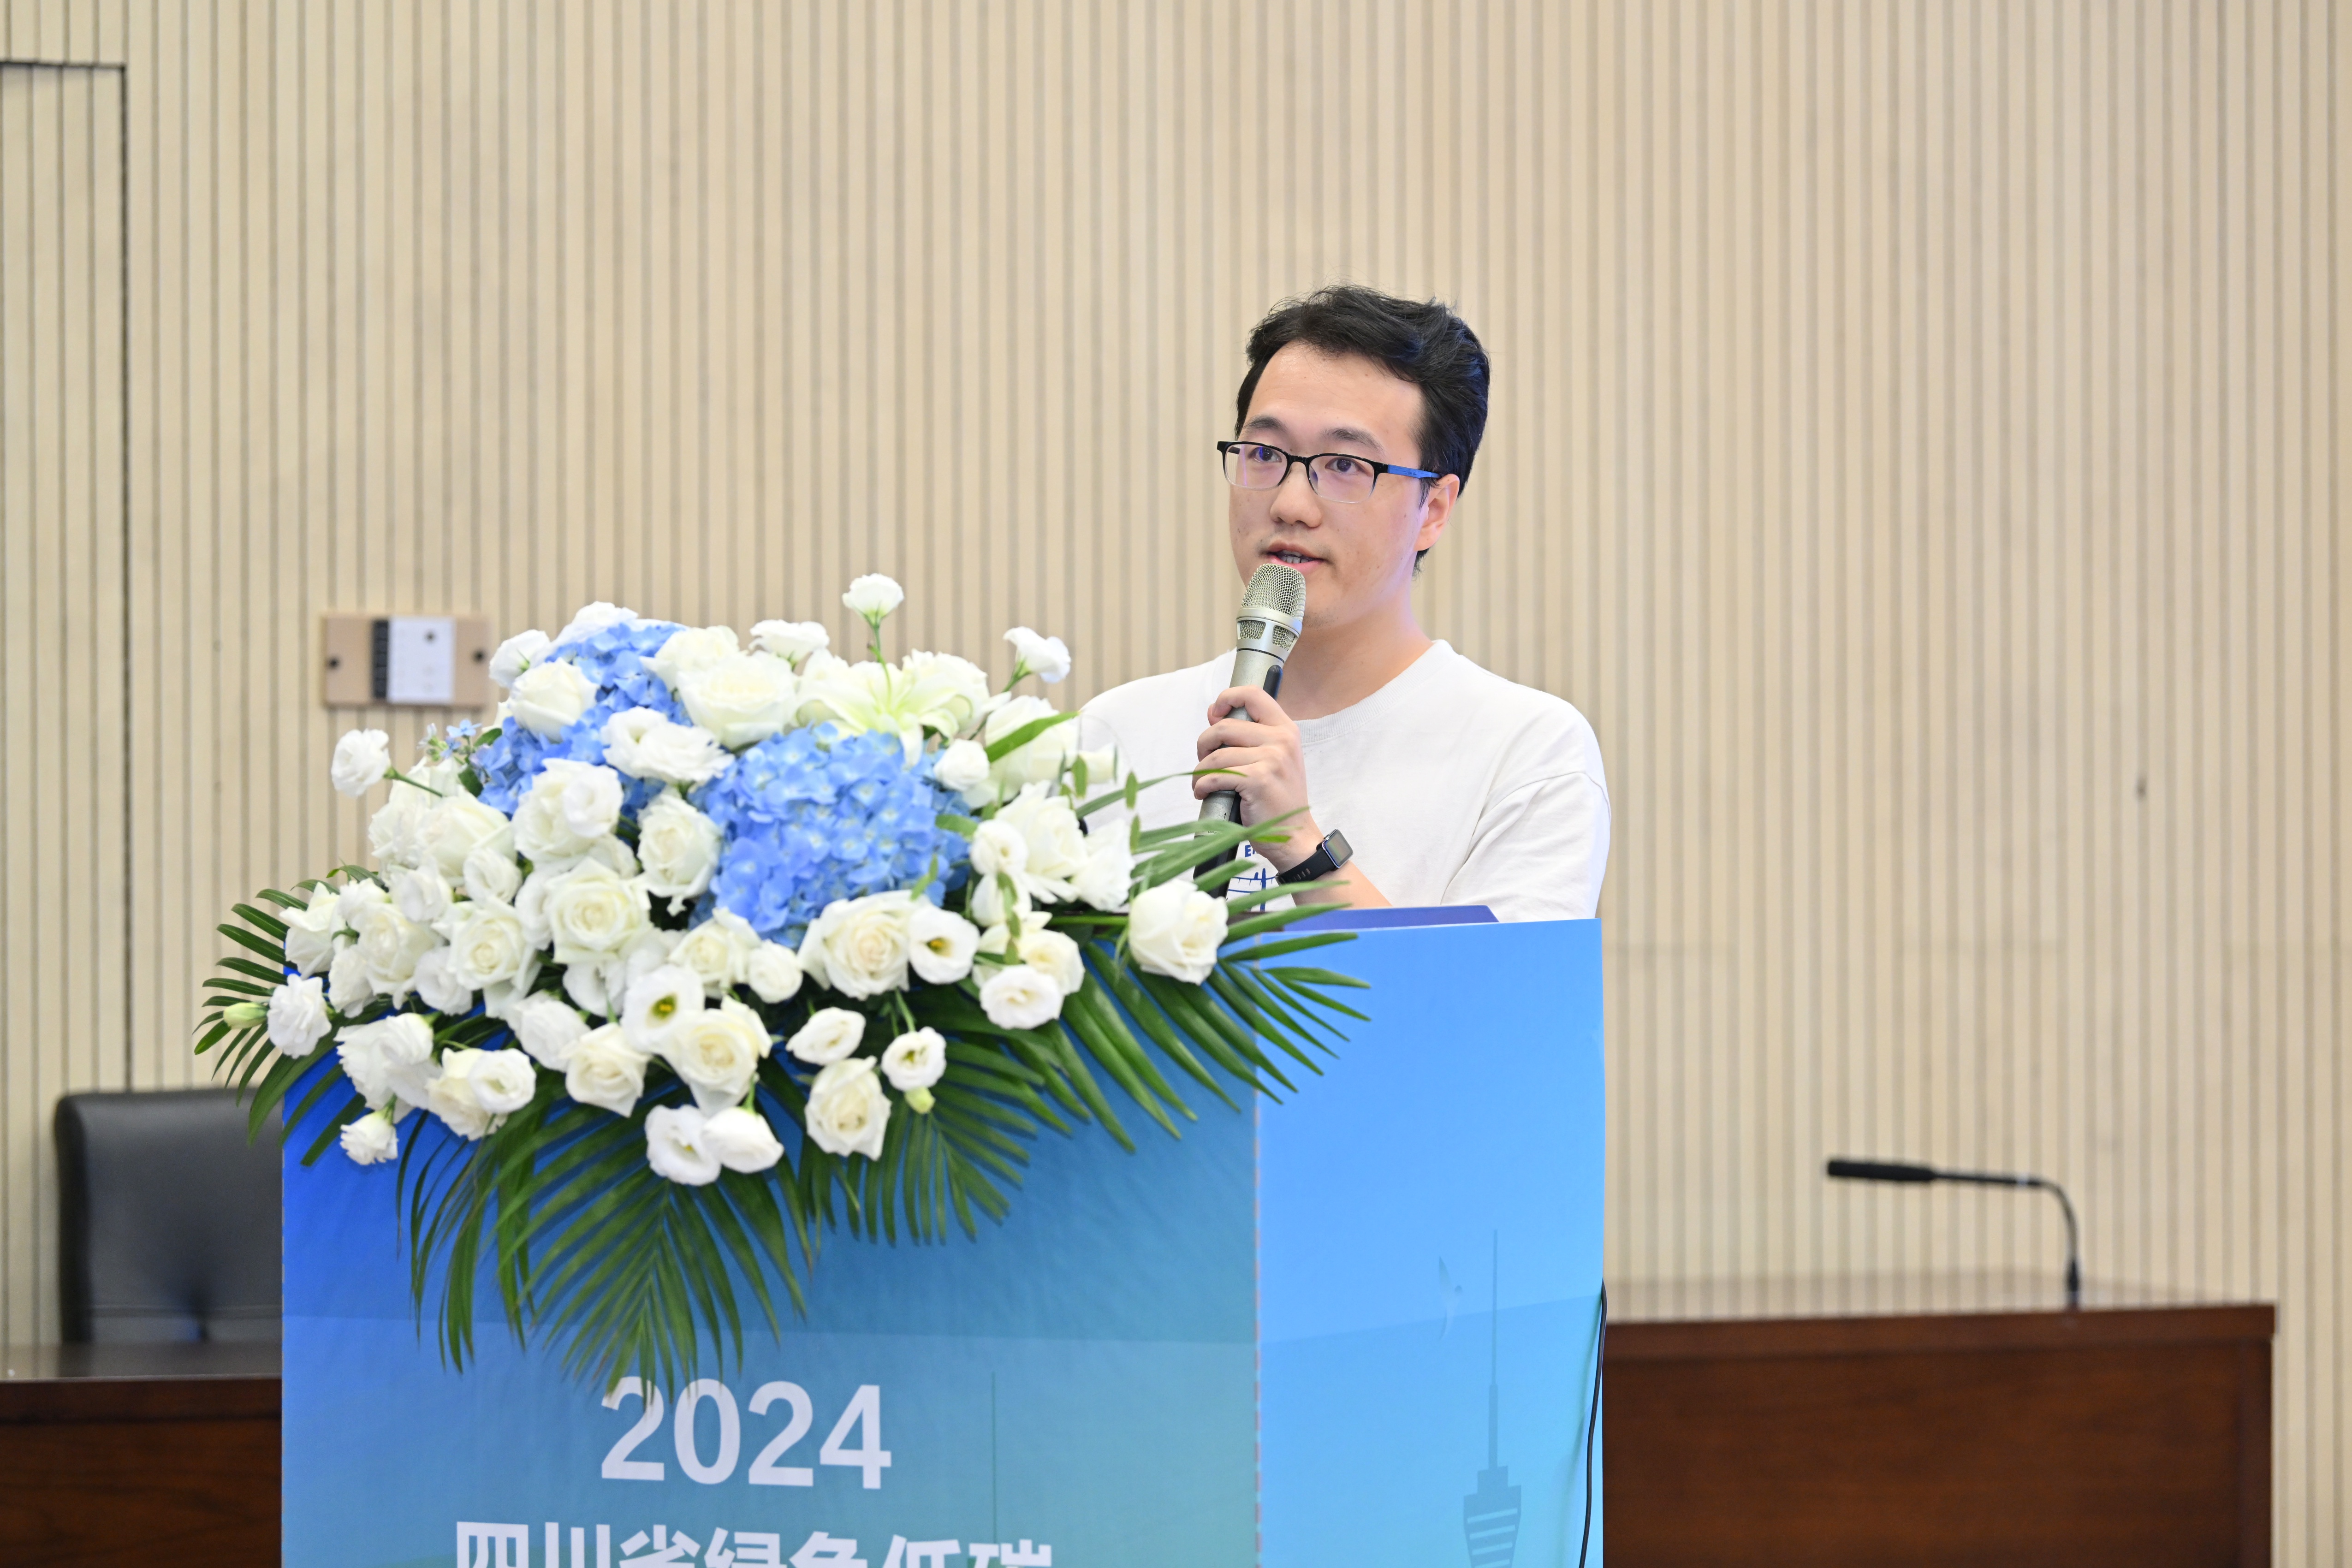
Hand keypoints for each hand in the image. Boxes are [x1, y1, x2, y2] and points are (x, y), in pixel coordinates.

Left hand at [1192, 685, 1320, 869]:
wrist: (1294, 834)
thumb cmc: (1278, 799)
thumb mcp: (1273, 759)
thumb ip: (1249, 736)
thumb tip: (1214, 714)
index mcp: (1285, 729)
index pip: (1253, 694)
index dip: (1227, 698)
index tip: (1214, 714)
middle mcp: (1281, 740)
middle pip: (1224, 727)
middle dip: (1204, 745)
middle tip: (1204, 762)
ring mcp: (1272, 759)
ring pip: (1216, 755)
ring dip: (1200, 771)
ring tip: (1201, 783)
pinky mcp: (1258, 780)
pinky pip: (1216, 776)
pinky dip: (1202, 785)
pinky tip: (1203, 793)